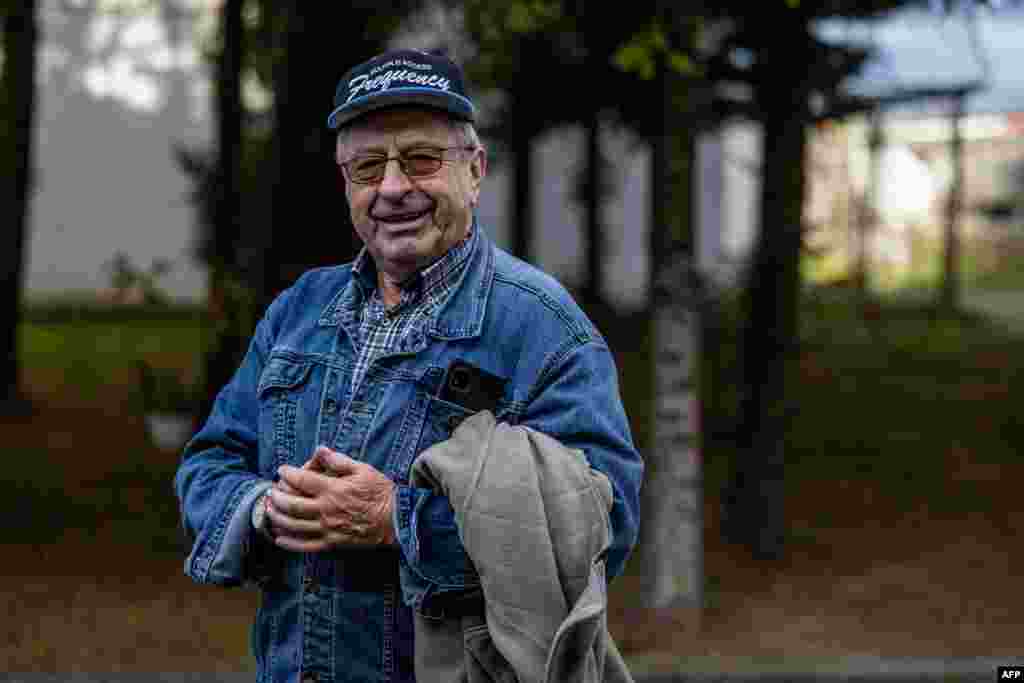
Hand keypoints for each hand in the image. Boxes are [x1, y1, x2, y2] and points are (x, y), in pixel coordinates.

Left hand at [267, 446, 396, 551]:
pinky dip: (289, 543)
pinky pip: (305, 546)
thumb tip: (320, 450)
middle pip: (291, 504)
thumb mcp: (363, 469)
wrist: (395, 519)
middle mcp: (326, 510)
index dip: (287, 474)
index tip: (281, 470)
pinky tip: (279, 538)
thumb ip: (339, 460)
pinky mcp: (331, 544)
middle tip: (270, 491)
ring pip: (294, 525)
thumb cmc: (381, 492)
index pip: (301, 480)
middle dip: (276, 496)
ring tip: (269, 511)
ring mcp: (327, 529)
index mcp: (333, 489)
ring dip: (277, 517)